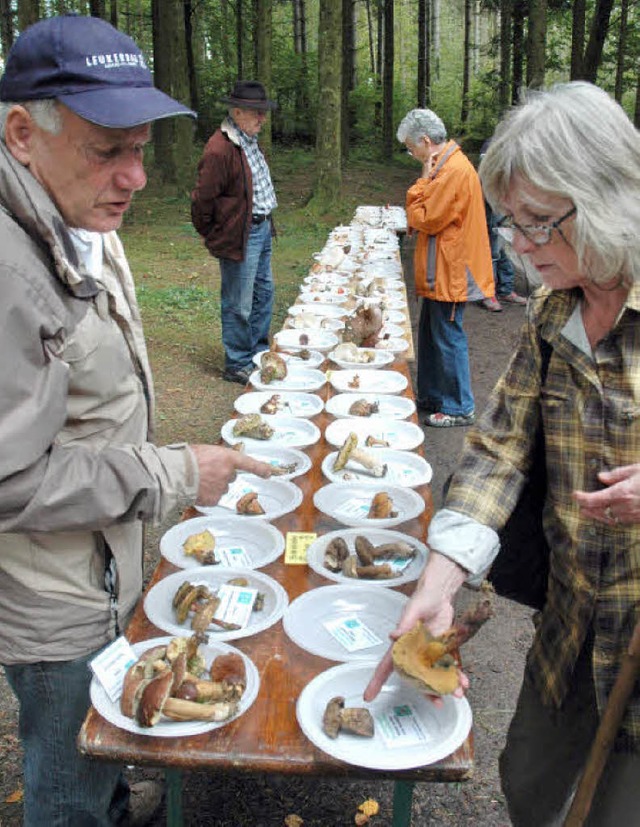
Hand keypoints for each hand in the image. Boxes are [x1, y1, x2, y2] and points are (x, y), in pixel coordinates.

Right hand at [190, 445, 271, 505]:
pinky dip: (207, 495)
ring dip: (214, 485)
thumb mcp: (206, 451)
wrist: (174, 474)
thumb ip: (217, 458)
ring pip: (222, 488)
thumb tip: (218, 463)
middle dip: (222, 475)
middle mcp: (228, 473)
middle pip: (231, 476)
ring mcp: (221, 488)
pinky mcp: (213, 500)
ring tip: (198, 480)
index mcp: (227, 458)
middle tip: (206, 471)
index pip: (248, 463)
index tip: (269, 473)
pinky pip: (214, 497)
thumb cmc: (186, 459)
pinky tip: (197, 489)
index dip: (260, 468)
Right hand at [363, 552, 466, 701]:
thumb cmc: (422, 599)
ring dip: (446, 686)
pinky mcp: (442, 651)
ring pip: (435, 675)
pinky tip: (464, 681)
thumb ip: (405, 623)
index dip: (377, 680)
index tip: (368, 695)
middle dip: (427, 692)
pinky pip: (448, 667)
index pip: (386, 665)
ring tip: (458, 693)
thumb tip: (393, 636)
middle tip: (438, 703)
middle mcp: (414, 653)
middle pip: (416, 678)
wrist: (440, 594)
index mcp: (402, 644)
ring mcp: (429, 653)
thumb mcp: (413, 609)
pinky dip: (456, 675)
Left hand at [573, 463, 639, 525]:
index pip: (593, 500)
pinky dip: (613, 518)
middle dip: (588, 510)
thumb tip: (601, 477)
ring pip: (610, 519)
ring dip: (599, 515)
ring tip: (592, 511)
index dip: (581, 498)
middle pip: (599, 512)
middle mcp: (624, 507)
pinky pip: (621, 521)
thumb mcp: (636, 470)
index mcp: (620, 493)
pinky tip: (612, 514)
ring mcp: (632, 515)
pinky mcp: (638, 520)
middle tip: (581, 506)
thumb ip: (617, 474)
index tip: (575, 494)